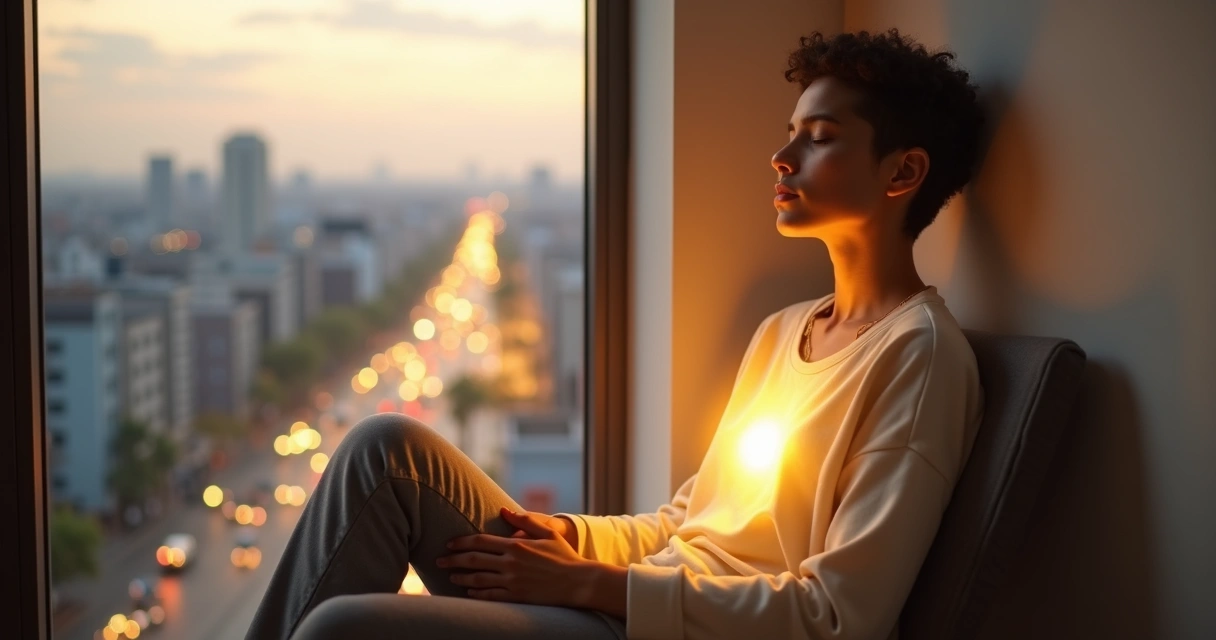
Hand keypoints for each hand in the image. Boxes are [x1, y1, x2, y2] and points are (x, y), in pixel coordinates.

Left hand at [440, 507, 589, 606]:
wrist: (578, 582)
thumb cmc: (564, 556)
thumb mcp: (548, 532)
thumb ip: (525, 520)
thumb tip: (504, 509)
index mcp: (516, 545)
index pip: (481, 541)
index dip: (462, 542)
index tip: (450, 544)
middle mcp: (511, 563)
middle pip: (474, 560)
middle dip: (453, 559)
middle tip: (439, 560)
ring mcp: (513, 581)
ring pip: (478, 579)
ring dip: (461, 577)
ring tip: (450, 576)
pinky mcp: (517, 597)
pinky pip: (490, 596)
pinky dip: (476, 594)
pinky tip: (468, 591)